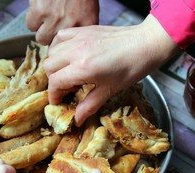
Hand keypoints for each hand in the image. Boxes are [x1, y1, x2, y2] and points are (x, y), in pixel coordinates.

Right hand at [26, 0, 98, 44]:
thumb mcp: (90, 8)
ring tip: (47, 17)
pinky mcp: (39, 12)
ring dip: (42, 29)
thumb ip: (83, 25)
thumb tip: (73, 42)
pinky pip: (30, 25)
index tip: (62, 45)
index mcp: (86, 24)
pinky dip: (32, 18)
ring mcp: (54, 19)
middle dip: (53, 38)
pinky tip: (39, 8)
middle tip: (53, 26)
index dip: (65, 47)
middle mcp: (71, 24)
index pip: (73, 48)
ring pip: (41, 38)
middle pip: (55, 46)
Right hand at [45, 14, 178, 125]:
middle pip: (48, 67)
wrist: (146, 44)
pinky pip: (60, 37)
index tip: (58, 102)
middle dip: (53, 81)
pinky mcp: (83, 30)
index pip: (55, 82)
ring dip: (55, 64)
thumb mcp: (109, 91)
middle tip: (65, 88)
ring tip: (67, 72)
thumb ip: (89, 105)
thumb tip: (77, 120)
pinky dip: (59, 47)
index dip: (54, 95)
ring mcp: (79, 38)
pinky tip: (67, 54)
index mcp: (83, 68)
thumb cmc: (131, 68)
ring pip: (52, 52)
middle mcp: (76, 51)